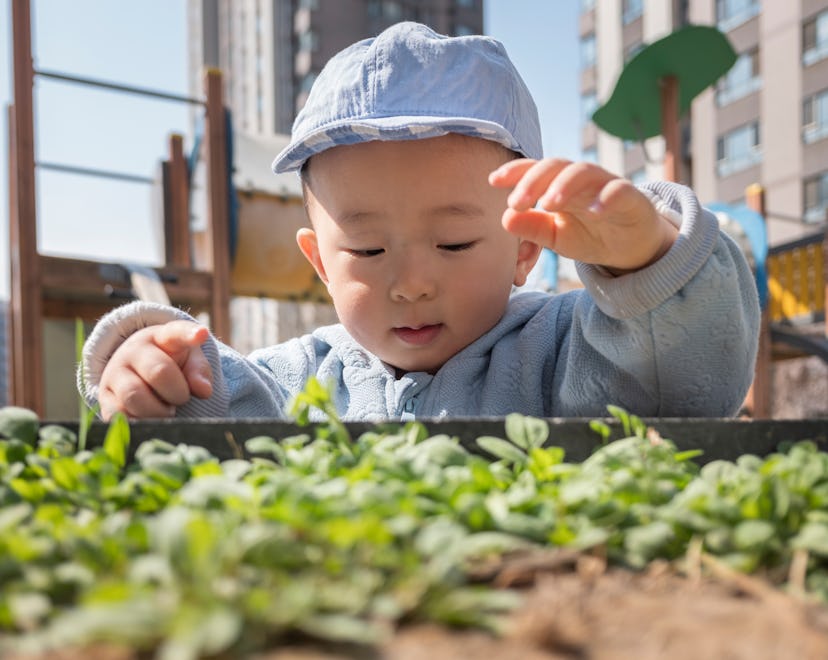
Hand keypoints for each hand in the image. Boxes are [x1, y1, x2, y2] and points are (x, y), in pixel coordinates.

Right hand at [97, 320, 212, 419]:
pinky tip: (150, 418)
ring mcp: (114, 373)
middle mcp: (133, 351)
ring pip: (135, 397)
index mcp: (160, 337)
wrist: (136, 373)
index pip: (175, 332)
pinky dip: (140, 422)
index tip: (202, 334)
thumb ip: (199, 372)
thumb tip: (204, 390)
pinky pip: (120, 416)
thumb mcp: (189, 362)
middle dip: (178, 392)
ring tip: (167, 410)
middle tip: (182, 398)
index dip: (190, 334)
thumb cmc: (171, 365)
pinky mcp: (104, 398)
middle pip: (158, 372)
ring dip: (158, 411)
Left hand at [489, 159, 677, 273]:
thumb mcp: (556, 237)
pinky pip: (619, 191)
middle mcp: (581, 179)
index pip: (536, 170)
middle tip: (516, 202)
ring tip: (548, 204)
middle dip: (533, 181)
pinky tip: (594, 212)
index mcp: (560, 185)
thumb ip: (532, 228)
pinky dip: (606, 198)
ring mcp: (606, 185)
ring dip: (564, 185)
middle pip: (556, 166)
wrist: (631, 247)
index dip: (515, 171)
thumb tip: (504, 219)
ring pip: (584, 172)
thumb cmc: (590, 235)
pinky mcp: (632, 198)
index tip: (493, 181)